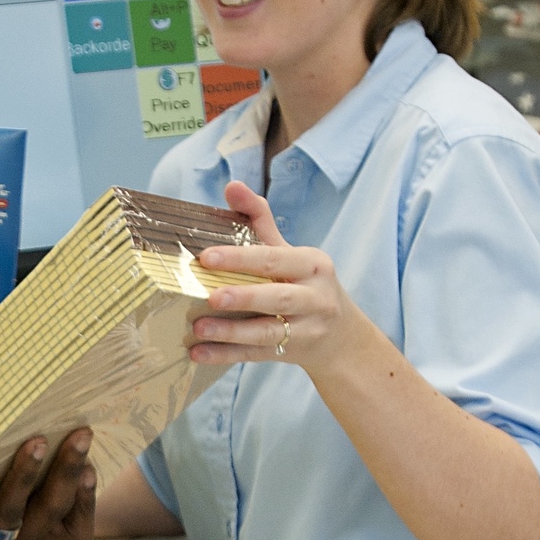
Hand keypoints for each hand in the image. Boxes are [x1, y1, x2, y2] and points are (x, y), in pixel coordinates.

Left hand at [0, 430, 95, 539]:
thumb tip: (16, 390)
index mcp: (15, 520)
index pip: (70, 521)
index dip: (86, 494)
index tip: (91, 453)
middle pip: (53, 515)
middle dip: (68, 472)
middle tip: (79, 435)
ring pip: (18, 518)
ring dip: (29, 477)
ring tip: (35, 442)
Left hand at [185, 179, 373, 374]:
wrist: (341, 335)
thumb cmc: (305, 283)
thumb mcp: (290, 252)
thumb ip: (260, 220)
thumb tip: (232, 185)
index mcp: (312, 264)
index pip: (274, 258)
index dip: (240, 258)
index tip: (206, 257)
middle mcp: (315, 296)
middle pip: (277, 296)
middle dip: (243, 296)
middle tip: (210, 295)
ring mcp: (307, 329)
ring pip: (268, 331)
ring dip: (231, 332)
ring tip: (198, 328)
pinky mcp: (293, 353)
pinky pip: (257, 355)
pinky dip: (227, 355)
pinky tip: (199, 353)